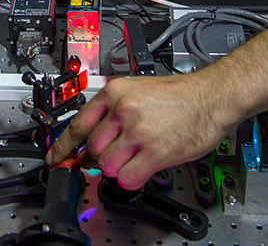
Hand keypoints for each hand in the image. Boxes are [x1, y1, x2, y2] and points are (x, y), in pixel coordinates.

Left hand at [46, 73, 229, 189]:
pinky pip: (127, 177)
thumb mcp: (138, 89)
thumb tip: (93, 136)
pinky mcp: (155, 152)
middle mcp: (123, 111)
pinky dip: (130, 178)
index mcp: (115, 92)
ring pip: (106, 165)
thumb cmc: (180, 94)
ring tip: (132, 159)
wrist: (211, 96)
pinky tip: (141, 168)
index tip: (56, 157)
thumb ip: (113, 109)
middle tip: (112, 156)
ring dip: (116, 168)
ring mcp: (138, 132)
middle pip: (92, 148)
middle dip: (98, 157)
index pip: (78, 123)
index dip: (63, 144)